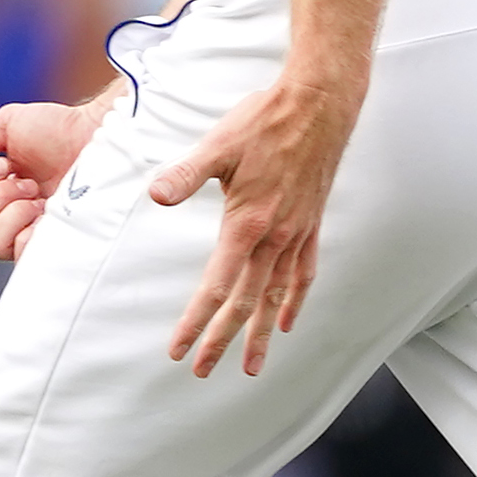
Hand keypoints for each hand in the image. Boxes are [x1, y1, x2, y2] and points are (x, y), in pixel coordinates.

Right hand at [0, 92, 111, 258]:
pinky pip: (22, 256)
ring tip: (36, 195)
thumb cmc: (59, 129)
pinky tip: (45, 213)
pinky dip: (26, 234)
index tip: (6, 163)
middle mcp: (15, 218)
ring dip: (8, 214)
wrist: (102, 134)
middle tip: (26, 179)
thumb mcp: (5, 129)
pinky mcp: (56, 246)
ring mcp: (35, 234)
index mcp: (0, 194)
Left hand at [149, 72, 361, 378]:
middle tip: (204, 372)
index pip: (216, 286)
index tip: (180, 349)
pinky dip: (294, 301)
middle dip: (223, 340)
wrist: (320, 105)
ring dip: (260, 333)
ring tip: (252, 366)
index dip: (197, 321)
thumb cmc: (265, 121)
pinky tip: (286, 321)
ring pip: (277, 297)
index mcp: (247, 223)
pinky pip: (304, 274)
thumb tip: (156, 195)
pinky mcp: (310, 224)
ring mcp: (296, 233)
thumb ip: (186, 174)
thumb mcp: (217, 145)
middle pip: (245, 302)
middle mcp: (274, 237)